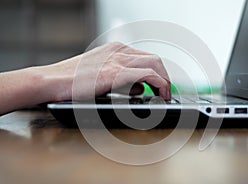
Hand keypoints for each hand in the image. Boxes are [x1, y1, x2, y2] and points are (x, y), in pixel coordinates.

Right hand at [39, 42, 170, 100]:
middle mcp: (119, 51)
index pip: (145, 57)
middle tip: (165, 91)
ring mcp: (118, 60)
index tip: (161, 85)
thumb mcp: (100, 74)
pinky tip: (160, 93)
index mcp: (115, 49)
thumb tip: (138, 87)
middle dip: (164, 75)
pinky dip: (159, 83)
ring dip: (164, 80)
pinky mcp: (116, 72)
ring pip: (155, 63)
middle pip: (154, 58)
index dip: (157, 72)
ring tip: (164, 94)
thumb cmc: (71, 80)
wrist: (51, 80)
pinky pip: (148, 74)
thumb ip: (121, 79)